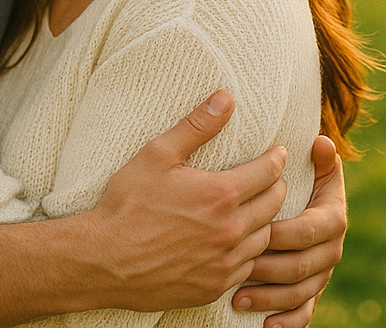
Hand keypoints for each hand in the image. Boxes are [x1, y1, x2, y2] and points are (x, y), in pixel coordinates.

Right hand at [85, 91, 287, 310]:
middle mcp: (230, 231)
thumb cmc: (128, 202)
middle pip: (273, 205)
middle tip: (274, 177)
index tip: (280, 152)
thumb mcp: (158, 154)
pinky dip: (250, 251)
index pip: (267, 173)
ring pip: (265, 239)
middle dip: (277, 186)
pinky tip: (239, 242)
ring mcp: (224, 263)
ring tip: (260, 208)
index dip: (276, 160)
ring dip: (266, 221)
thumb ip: (196, 126)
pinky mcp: (215, 287)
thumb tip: (225, 98)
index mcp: (220, 194)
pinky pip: (247, 268)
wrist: (105, 259)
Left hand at [232, 135, 346, 327]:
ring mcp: (322, 273)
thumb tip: (321, 142)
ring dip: (271, 297)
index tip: (260, 230)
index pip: (314, 228)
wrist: (297, 197)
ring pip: (302, 292)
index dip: (289, 232)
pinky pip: (304, 314)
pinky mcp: (310, 291)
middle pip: (306, 265)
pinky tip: (264, 326)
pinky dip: (287, 322)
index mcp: (331, 216)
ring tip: (238, 297)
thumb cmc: (295, 176)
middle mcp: (331, 248)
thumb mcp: (304, 162)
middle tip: (241, 266)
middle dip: (273, 267)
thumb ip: (314, 156)